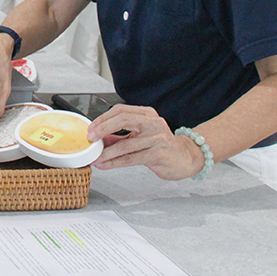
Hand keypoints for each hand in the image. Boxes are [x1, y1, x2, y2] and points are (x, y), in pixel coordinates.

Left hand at [87, 104, 205, 180]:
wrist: (186, 158)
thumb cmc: (161, 146)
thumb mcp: (139, 136)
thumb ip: (117, 136)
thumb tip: (96, 138)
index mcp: (147, 114)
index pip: (121, 110)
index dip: (103, 118)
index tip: (91, 128)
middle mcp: (153, 122)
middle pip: (123, 119)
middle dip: (103, 128)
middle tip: (91, 138)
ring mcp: (157, 138)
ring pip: (126, 144)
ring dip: (106, 152)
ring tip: (95, 158)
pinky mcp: (158, 153)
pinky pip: (132, 158)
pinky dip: (115, 162)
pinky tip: (105, 165)